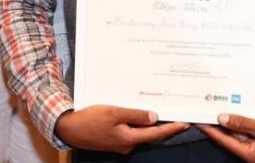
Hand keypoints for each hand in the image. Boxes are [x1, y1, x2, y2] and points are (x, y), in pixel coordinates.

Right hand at [54, 105, 188, 153]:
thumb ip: (135, 115)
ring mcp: (119, 143)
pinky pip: (128, 131)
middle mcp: (127, 144)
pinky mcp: (112, 140)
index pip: (157, 133)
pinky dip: (134, 123)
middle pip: (150, 134)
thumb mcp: (113, 113)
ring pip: (139, 132)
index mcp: (129, 138)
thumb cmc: (89, 120)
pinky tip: (134, 113)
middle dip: (163, 125)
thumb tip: (154, 117)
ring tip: (156, 110)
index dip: (172, 128)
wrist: (68, 129)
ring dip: (147, 123)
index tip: (186, 123)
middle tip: (175, 114)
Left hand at [198, 113, 254, 161]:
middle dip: (221, 125)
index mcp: (251, 155)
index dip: (211, 130)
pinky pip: (253, 135)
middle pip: (232, 138)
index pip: (224, 140)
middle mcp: (254, 156)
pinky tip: (243, 114)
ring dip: (234, 124)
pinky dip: (247, 125)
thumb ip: (243, 123)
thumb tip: (222, 118)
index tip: (199, 120)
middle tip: (208, 111)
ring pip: (243, 136)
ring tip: (221, 109)